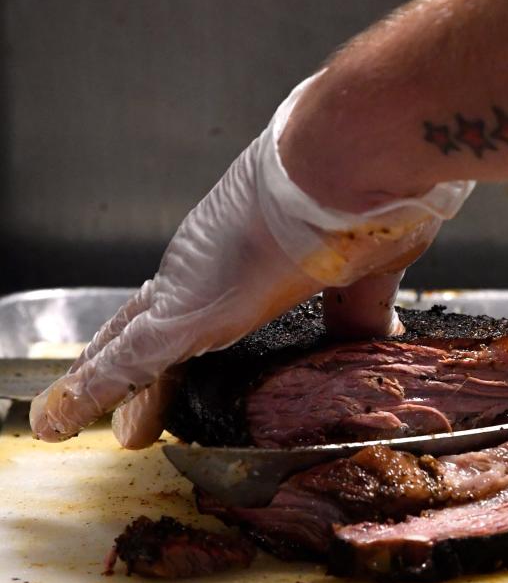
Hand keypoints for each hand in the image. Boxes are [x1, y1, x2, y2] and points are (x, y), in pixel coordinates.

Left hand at [29, 73, 472, 447]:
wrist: (348, 163)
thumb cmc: (363, 199)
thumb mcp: (366, 267)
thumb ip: (359, 306)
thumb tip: (374, 334)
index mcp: (253, 255)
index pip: (204, 301)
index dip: (182, 334)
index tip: (173, 359)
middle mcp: (210, 267)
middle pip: (155, 323)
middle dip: (133, 364)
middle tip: (115, 402)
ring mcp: (190, 287)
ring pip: (131, 344)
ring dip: (104, 382)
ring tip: (66, 415)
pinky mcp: (183, 315)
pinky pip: (124, 363)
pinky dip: (91, 392)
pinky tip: (59, 419)